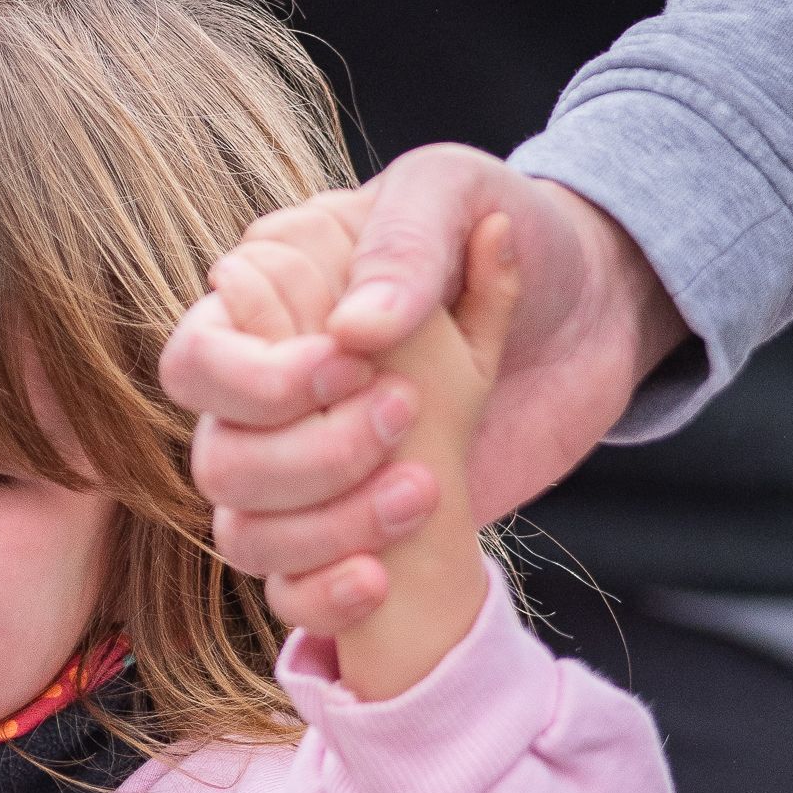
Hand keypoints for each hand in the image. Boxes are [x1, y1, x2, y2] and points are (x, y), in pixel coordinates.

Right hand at [160, 150, 685, 633]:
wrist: (596, 311)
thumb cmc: (515, 232)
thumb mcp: (458, 196)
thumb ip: (402, 245)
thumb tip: (352, 333)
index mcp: (265, 307)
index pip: (196, 363)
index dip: (258, 382)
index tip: (352, 368)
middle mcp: (267, 397)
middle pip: (220, 458)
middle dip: (311, 455)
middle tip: (408, 415)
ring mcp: (304, 472)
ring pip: (246, 533)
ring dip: (327, 526)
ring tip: (425, 492)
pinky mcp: (347, 533)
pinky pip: (289, 592)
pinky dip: (326, 595)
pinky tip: (381, 577)